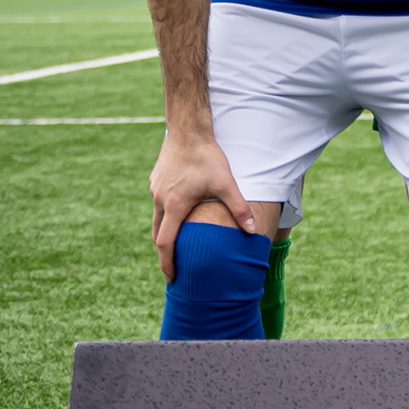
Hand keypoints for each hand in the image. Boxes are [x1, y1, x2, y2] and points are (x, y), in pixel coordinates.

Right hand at [148, 131, 256, 279]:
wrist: (187, 130)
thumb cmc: (207, 157)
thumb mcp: (226, 183)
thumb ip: (239, 208)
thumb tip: (253, 231)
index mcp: (175, 205)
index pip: (165, 243)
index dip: (168, 262)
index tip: (172, 278)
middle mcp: (160, 200)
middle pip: (157, 235)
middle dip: (165, 253)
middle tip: (174, 268)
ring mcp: (155, 190)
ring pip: (156, 219)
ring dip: (164, 234)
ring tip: (176, 246)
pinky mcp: (156, 181)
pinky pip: (158, 205)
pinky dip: (164, 217)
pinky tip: (178, 217)